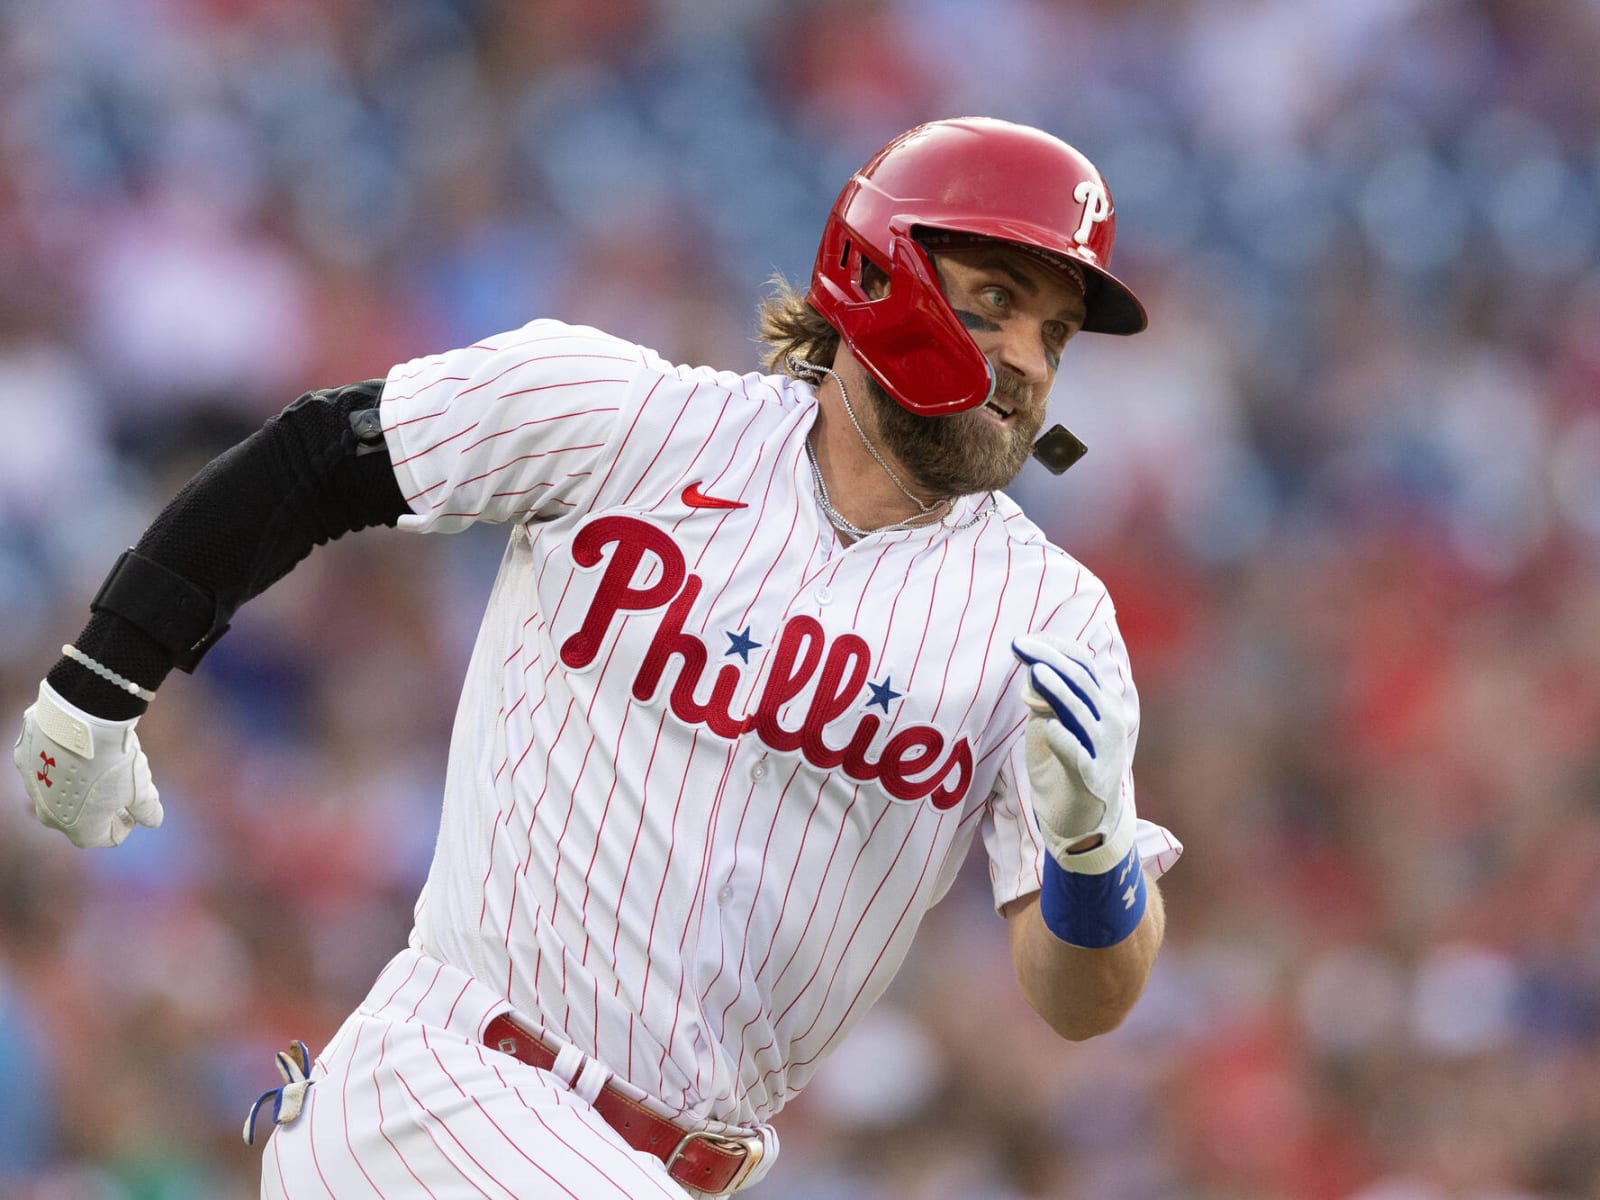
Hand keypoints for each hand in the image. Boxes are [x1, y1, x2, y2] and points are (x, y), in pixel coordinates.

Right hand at [13, 681, 162, 847]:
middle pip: (81, 817)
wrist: (82, 719)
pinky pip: (46, 767)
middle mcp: (50, 817)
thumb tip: (154, 820)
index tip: (135, 805)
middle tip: (119, 783)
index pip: (107, 836)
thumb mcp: (140, 788)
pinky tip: (79, 746)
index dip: (125, 822)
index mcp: (80, 830)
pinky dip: (62, 761)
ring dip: (80, 782)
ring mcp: (34, 790)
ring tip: (101, 761)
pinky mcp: (25, 763)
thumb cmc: (114, 760)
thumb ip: (147, 809)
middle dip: (102, 804)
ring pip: (61, 791)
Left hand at [1012, 634, 1134, 872]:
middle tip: (1018, 645)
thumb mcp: (1051, 726)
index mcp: (1100, 704)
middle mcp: (1108, 721)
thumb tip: (1032, 667)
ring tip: (1036, 671)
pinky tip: (1049, 727)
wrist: (1083, 823)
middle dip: (1048, 659)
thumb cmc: (1064, 768)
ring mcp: (1104, 749)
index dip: (1053, 648)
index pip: (1081, 665)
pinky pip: (1079, 755)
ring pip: (1081, 712)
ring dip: (1057, 690)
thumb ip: (1045, 699)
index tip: (1021, 640)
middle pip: (1080, 680)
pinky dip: (1065, 739)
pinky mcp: (1092, 778)